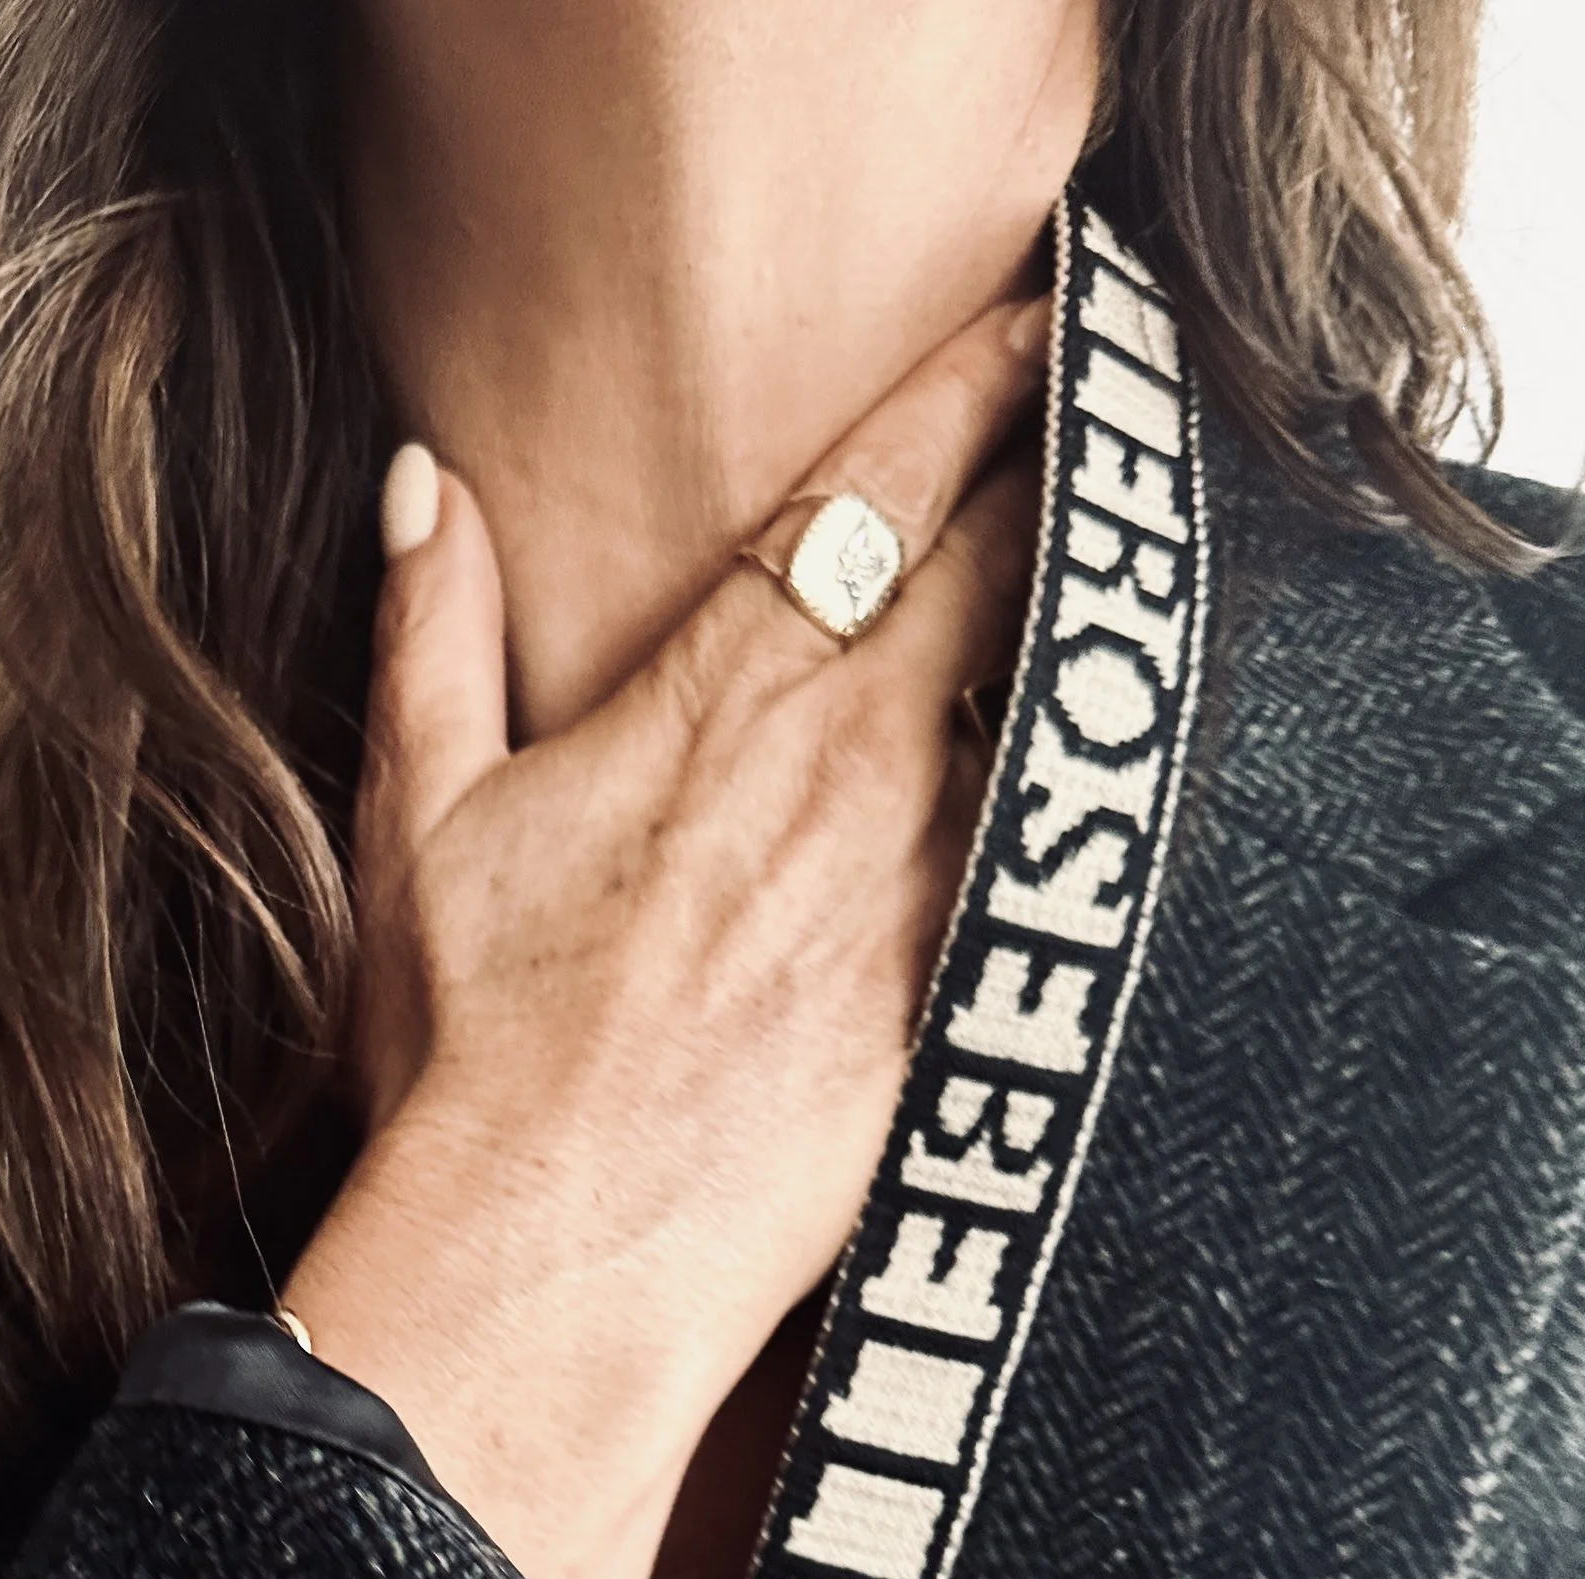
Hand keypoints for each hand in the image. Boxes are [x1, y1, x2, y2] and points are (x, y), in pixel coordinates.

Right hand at [282, 299, 1045, 1578]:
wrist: (558, 1249)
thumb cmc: (474, 1052)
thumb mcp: (418, 821)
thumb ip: (432, 634)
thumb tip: (424, 485)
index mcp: (724, 692)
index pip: (883, 486)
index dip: (978, 385)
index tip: (1040, 324)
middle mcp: (852, 760)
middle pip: (1010, 563)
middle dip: (1076, 474)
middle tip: (1133, 417)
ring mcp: (930, 879)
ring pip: (1067, 701)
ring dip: (1112, 631)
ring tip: (1166, 580)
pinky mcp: (970, 998)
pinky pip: (1075, 865)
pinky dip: (1112, 803)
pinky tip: (1151, 780)